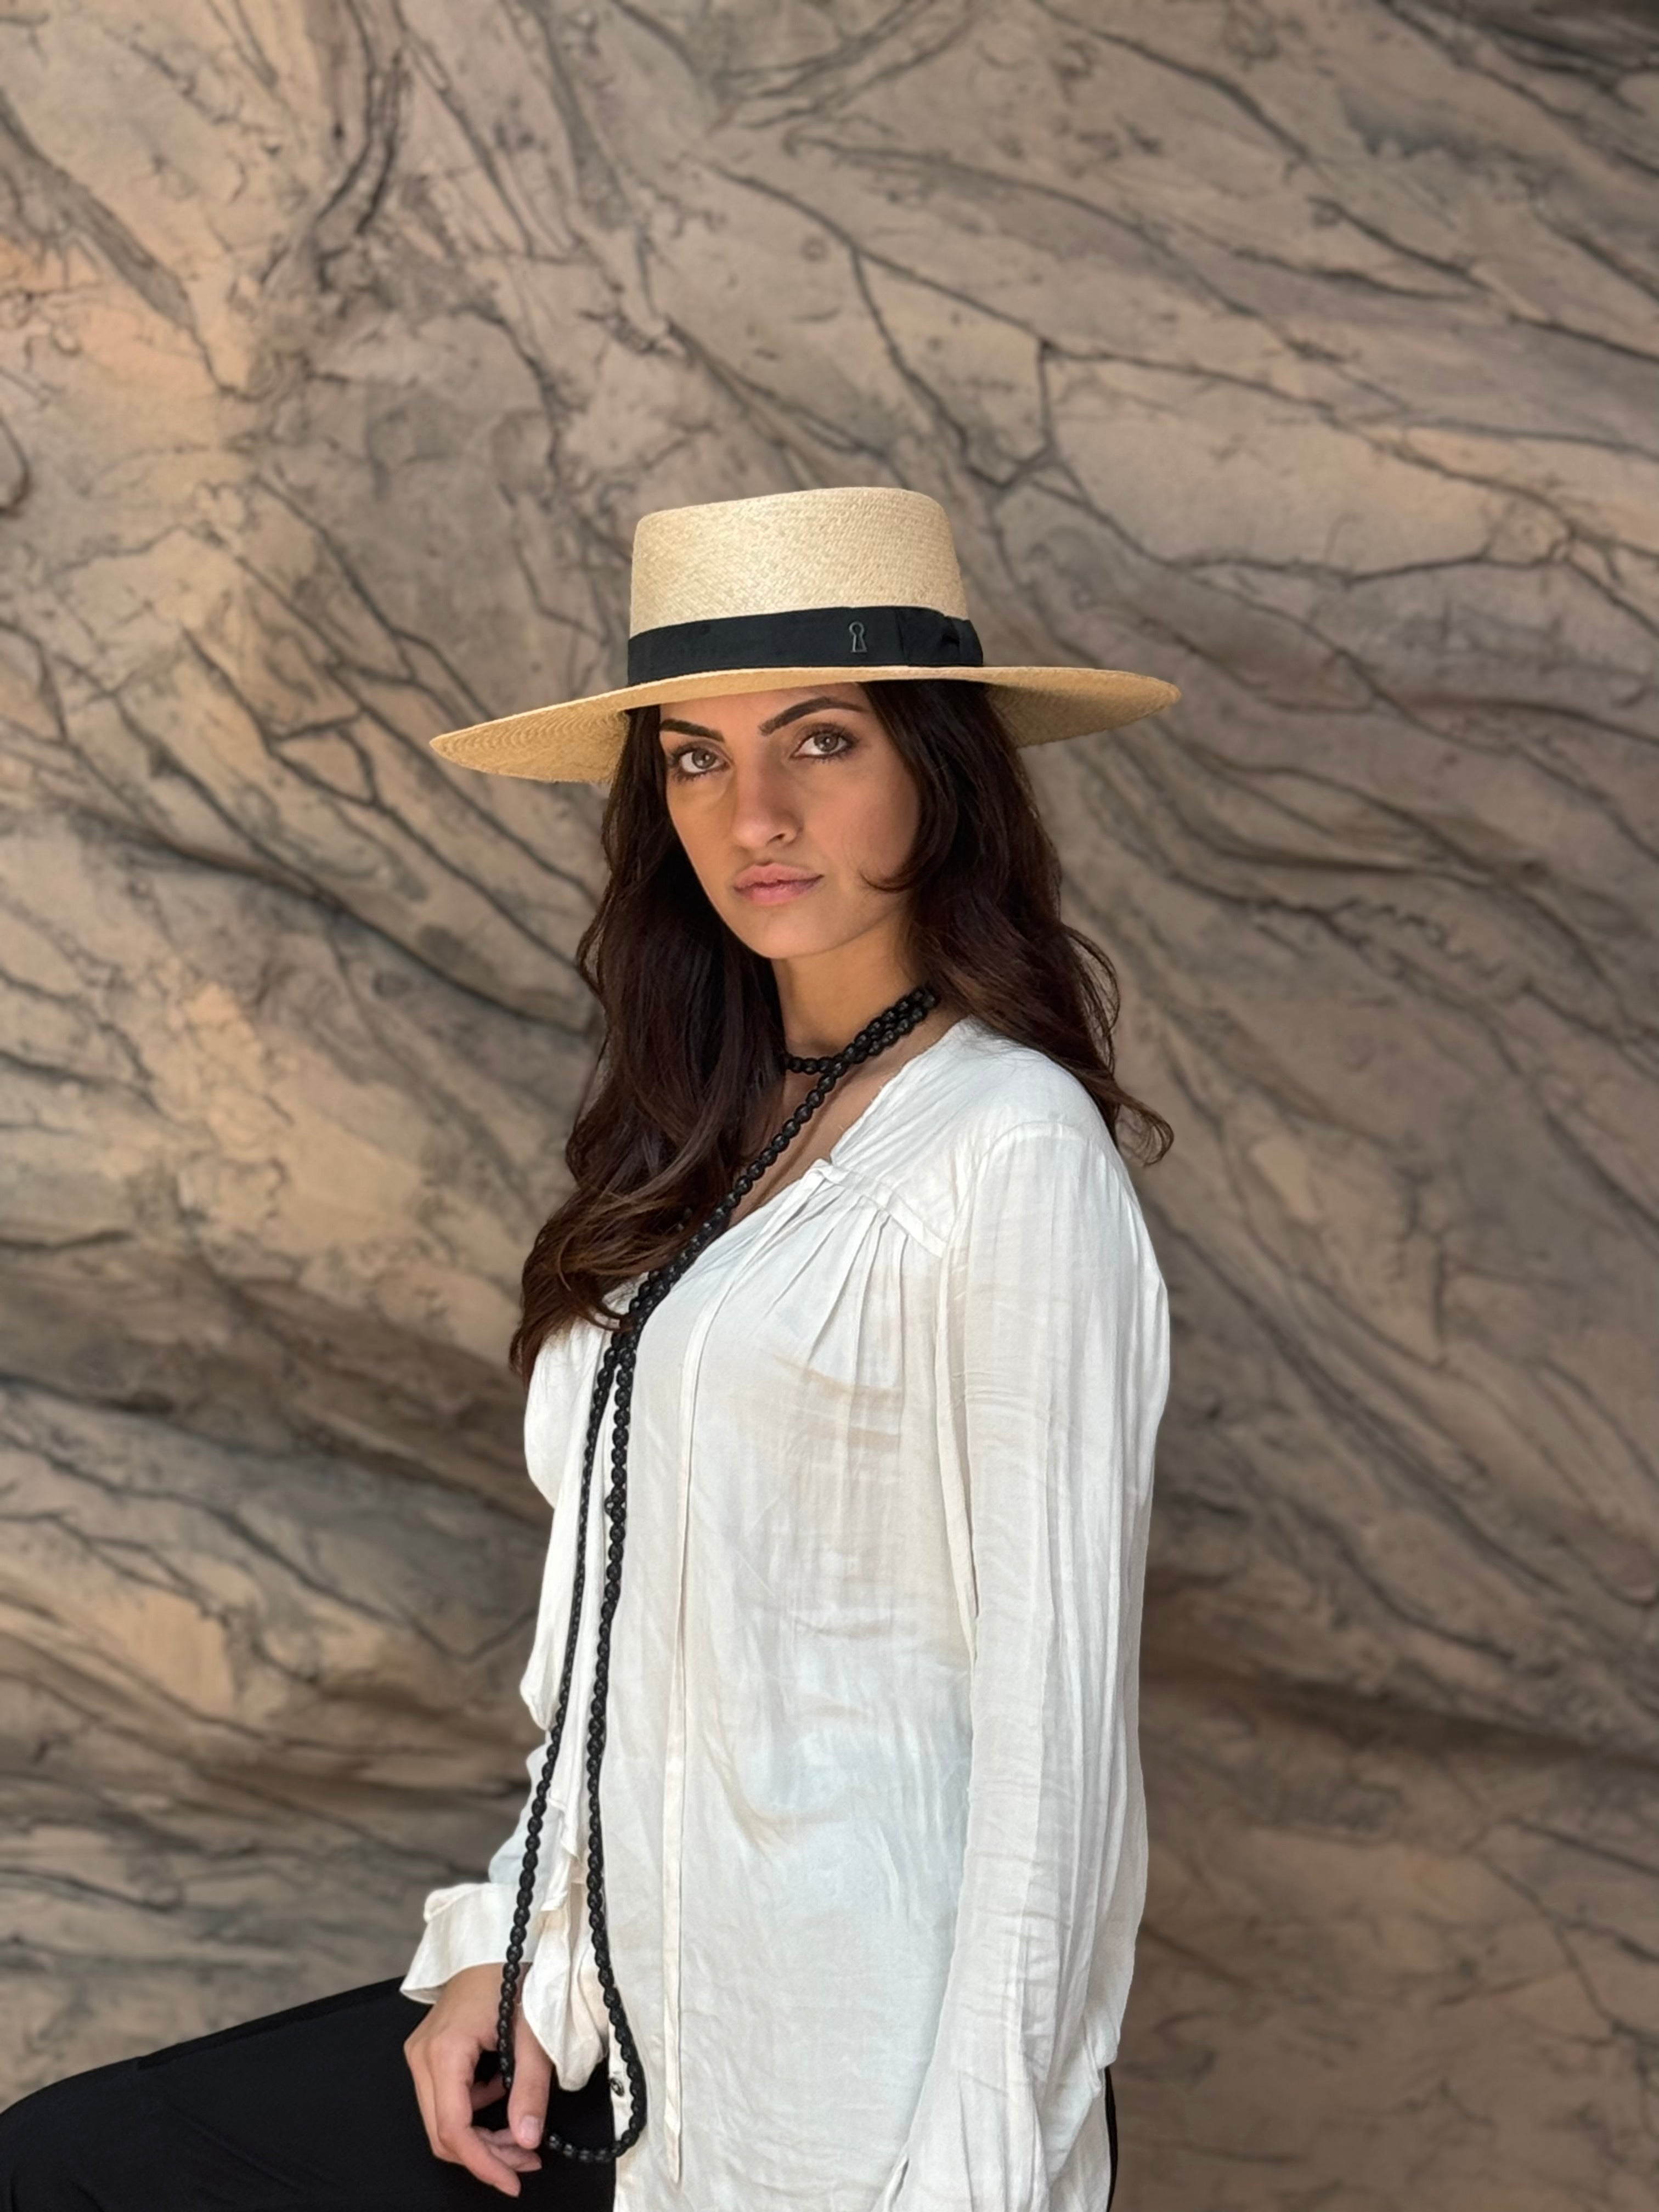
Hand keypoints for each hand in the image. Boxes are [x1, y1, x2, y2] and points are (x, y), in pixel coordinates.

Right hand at [404, 1962, 557, 2197]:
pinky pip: (446, 2100)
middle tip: (525, 2160)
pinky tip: (504, 2093)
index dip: (483, 2163)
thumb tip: (528, 2138)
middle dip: (486, 2155)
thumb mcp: (532, 2032)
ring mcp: (421, 2055)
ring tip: (522, 2132)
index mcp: (443, 2052)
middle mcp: (422, 2057)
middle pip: (444, 2134)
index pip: (453, 2130)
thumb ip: (530, 2088)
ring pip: (443, 2121)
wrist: (495, 1939)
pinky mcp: (429, 2053)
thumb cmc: (512, 1973)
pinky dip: (476, 2112)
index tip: (512, 2181)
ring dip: (482, 2137)